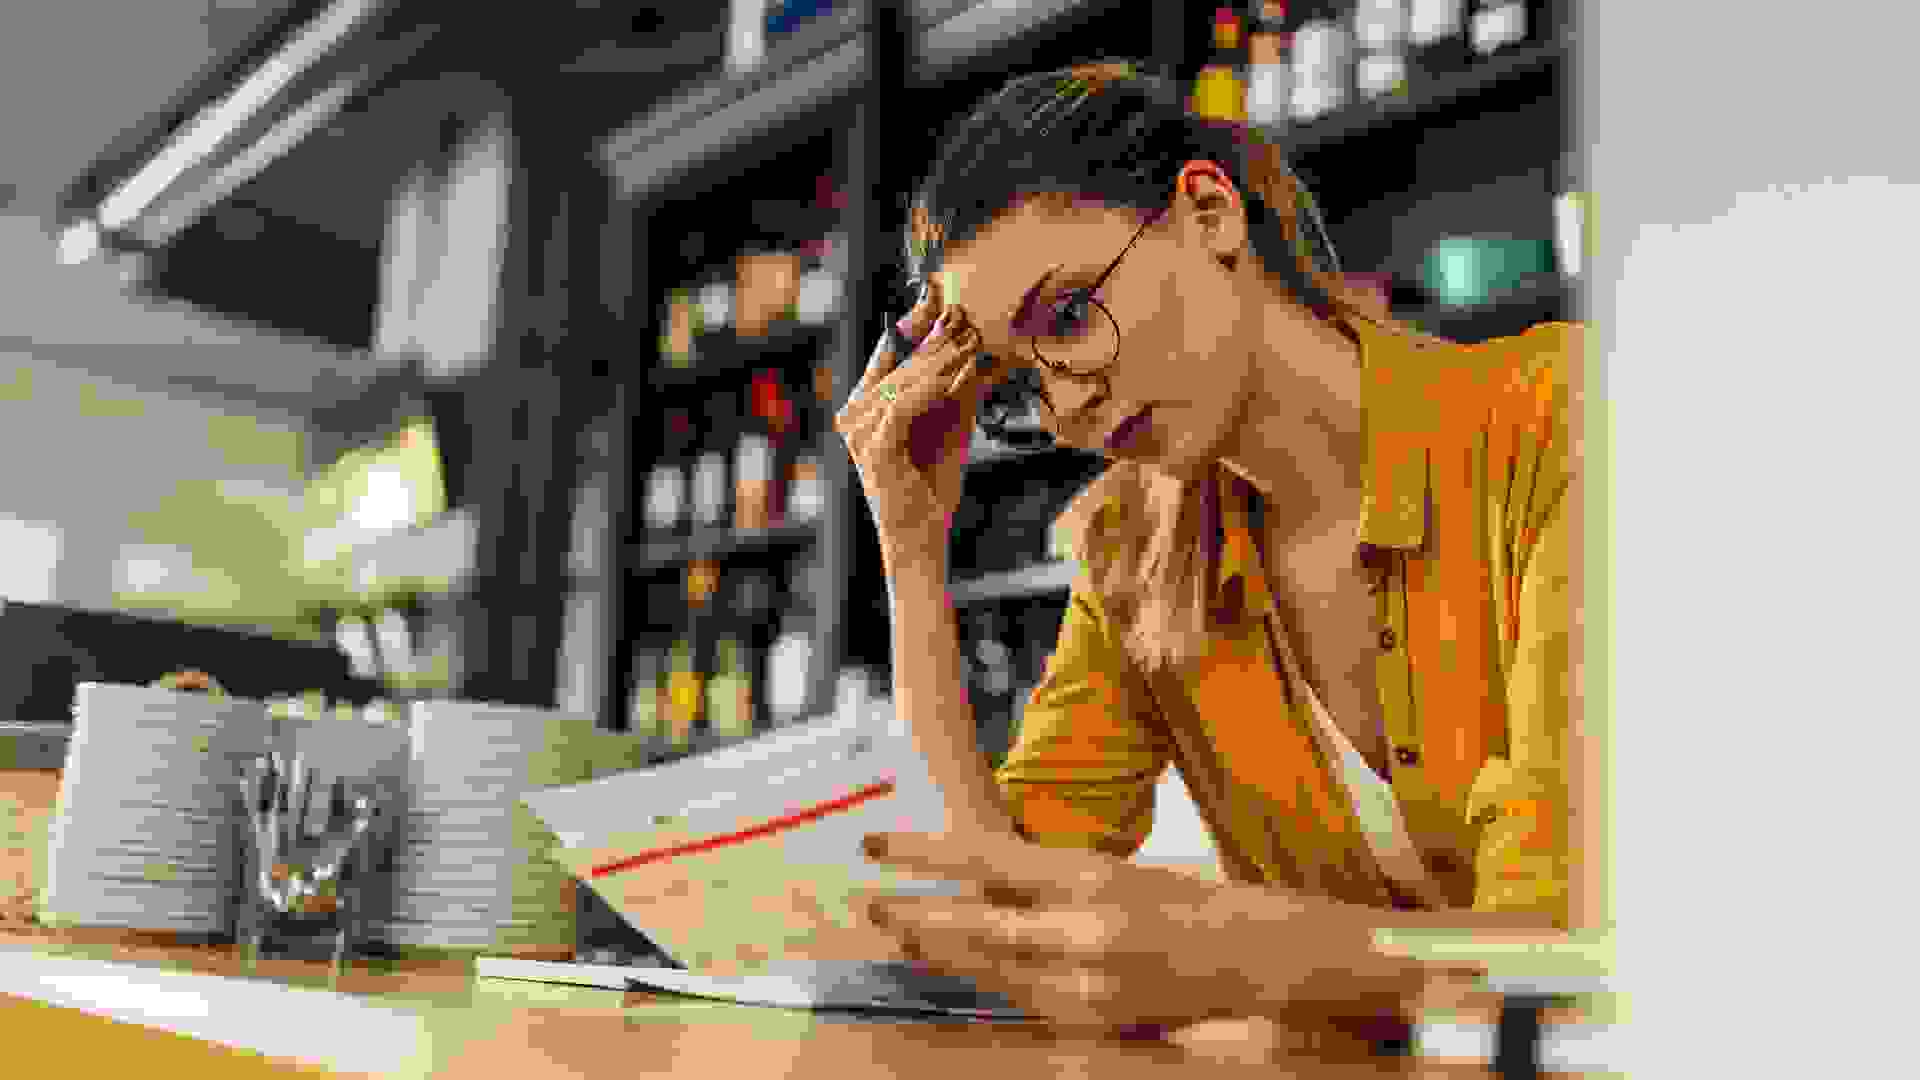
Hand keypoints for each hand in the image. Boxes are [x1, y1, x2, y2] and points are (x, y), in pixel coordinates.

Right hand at [833, 286, 992, 574]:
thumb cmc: (932, 488)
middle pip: (897, 362)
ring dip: (939, 359)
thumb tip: (974, 349)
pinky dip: (933, 387)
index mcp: (867, 407)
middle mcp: (856, 415)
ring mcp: (859, 430)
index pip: (890, 354)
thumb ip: (956, 392)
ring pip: (903, 380)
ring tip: (970, 341)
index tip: (942, 298)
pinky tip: (958, 374)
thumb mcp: (950, 429)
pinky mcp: (872, 446)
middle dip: (934, 338)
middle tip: (965, 315)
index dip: (915, 324)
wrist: (921, 539)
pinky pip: (904, 405)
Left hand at [856, 831, 1423, 1038]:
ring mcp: (1088, 986)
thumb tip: (1000, 883)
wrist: (1280, 965)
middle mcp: (1082, 932)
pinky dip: (994, 985)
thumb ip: (1063, 887)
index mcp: (1092, 878)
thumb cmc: (1213, 906)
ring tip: (902, 931)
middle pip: (973, 926)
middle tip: (869, 899)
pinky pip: (1029, 1006)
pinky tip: (969, 975)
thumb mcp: (1132, 877)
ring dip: (944, 952)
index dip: (922, 853)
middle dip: (917, 915)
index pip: (984, 860)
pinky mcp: (1100, 1024)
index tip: (874, 843)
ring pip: (992, 970)